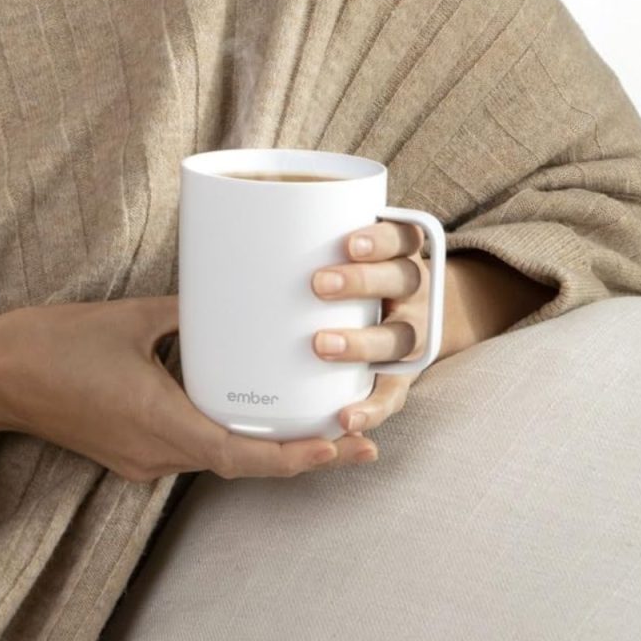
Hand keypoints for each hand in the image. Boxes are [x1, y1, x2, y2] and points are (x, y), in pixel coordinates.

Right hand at [0, 297, 376, 481]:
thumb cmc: (51, 344)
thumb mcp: (132, 316)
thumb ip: (191, 312)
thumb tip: (237, 299)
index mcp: (161, 426)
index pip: (245, 459)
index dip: (299, 457)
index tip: (342, 446)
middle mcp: (156, 454)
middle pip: (245, 463)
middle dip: (305, 454)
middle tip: (362, 439)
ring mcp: (142, 459)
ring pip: (221, 457)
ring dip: (272, 448)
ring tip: (326, 428)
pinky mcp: (130, 451)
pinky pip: (195, 447)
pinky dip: (234, 436)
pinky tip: (261, 415)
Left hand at [310, 222, 428, 438]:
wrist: (405, 321)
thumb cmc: (349, 283)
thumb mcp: (341, 256)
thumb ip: (306, 243)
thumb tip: (227, 224)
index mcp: (400, 257)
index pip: (403, 238)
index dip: (381, 238)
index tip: (348, 241)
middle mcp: (413, 294)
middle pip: (403, 280)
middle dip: (363, 281)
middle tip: (318, 285)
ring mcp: (412, 335)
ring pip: (401, 337)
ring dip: (362, 342)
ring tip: (321, 344)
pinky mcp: (401, 378)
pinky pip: (393, 395)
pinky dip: (371, 407)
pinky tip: (346, 417)